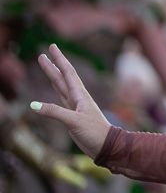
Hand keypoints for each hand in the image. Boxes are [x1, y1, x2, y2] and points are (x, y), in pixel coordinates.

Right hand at [31, 44, 110, 158]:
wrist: (105, 146)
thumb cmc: (94, 132)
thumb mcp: (74, 121)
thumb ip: (54, 112)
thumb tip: (33, 105)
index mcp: (80, 95)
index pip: (68, 73)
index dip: (59, 59)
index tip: (52, 47)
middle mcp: (77, 98)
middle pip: (62, 77)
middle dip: (53, 64)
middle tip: (44, 52)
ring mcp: (75, 106)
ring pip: (60, 86)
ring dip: (52, 75)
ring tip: (44, 64)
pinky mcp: (72, 116)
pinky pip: (60, 100)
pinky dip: (53, 93)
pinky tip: (49, 90)